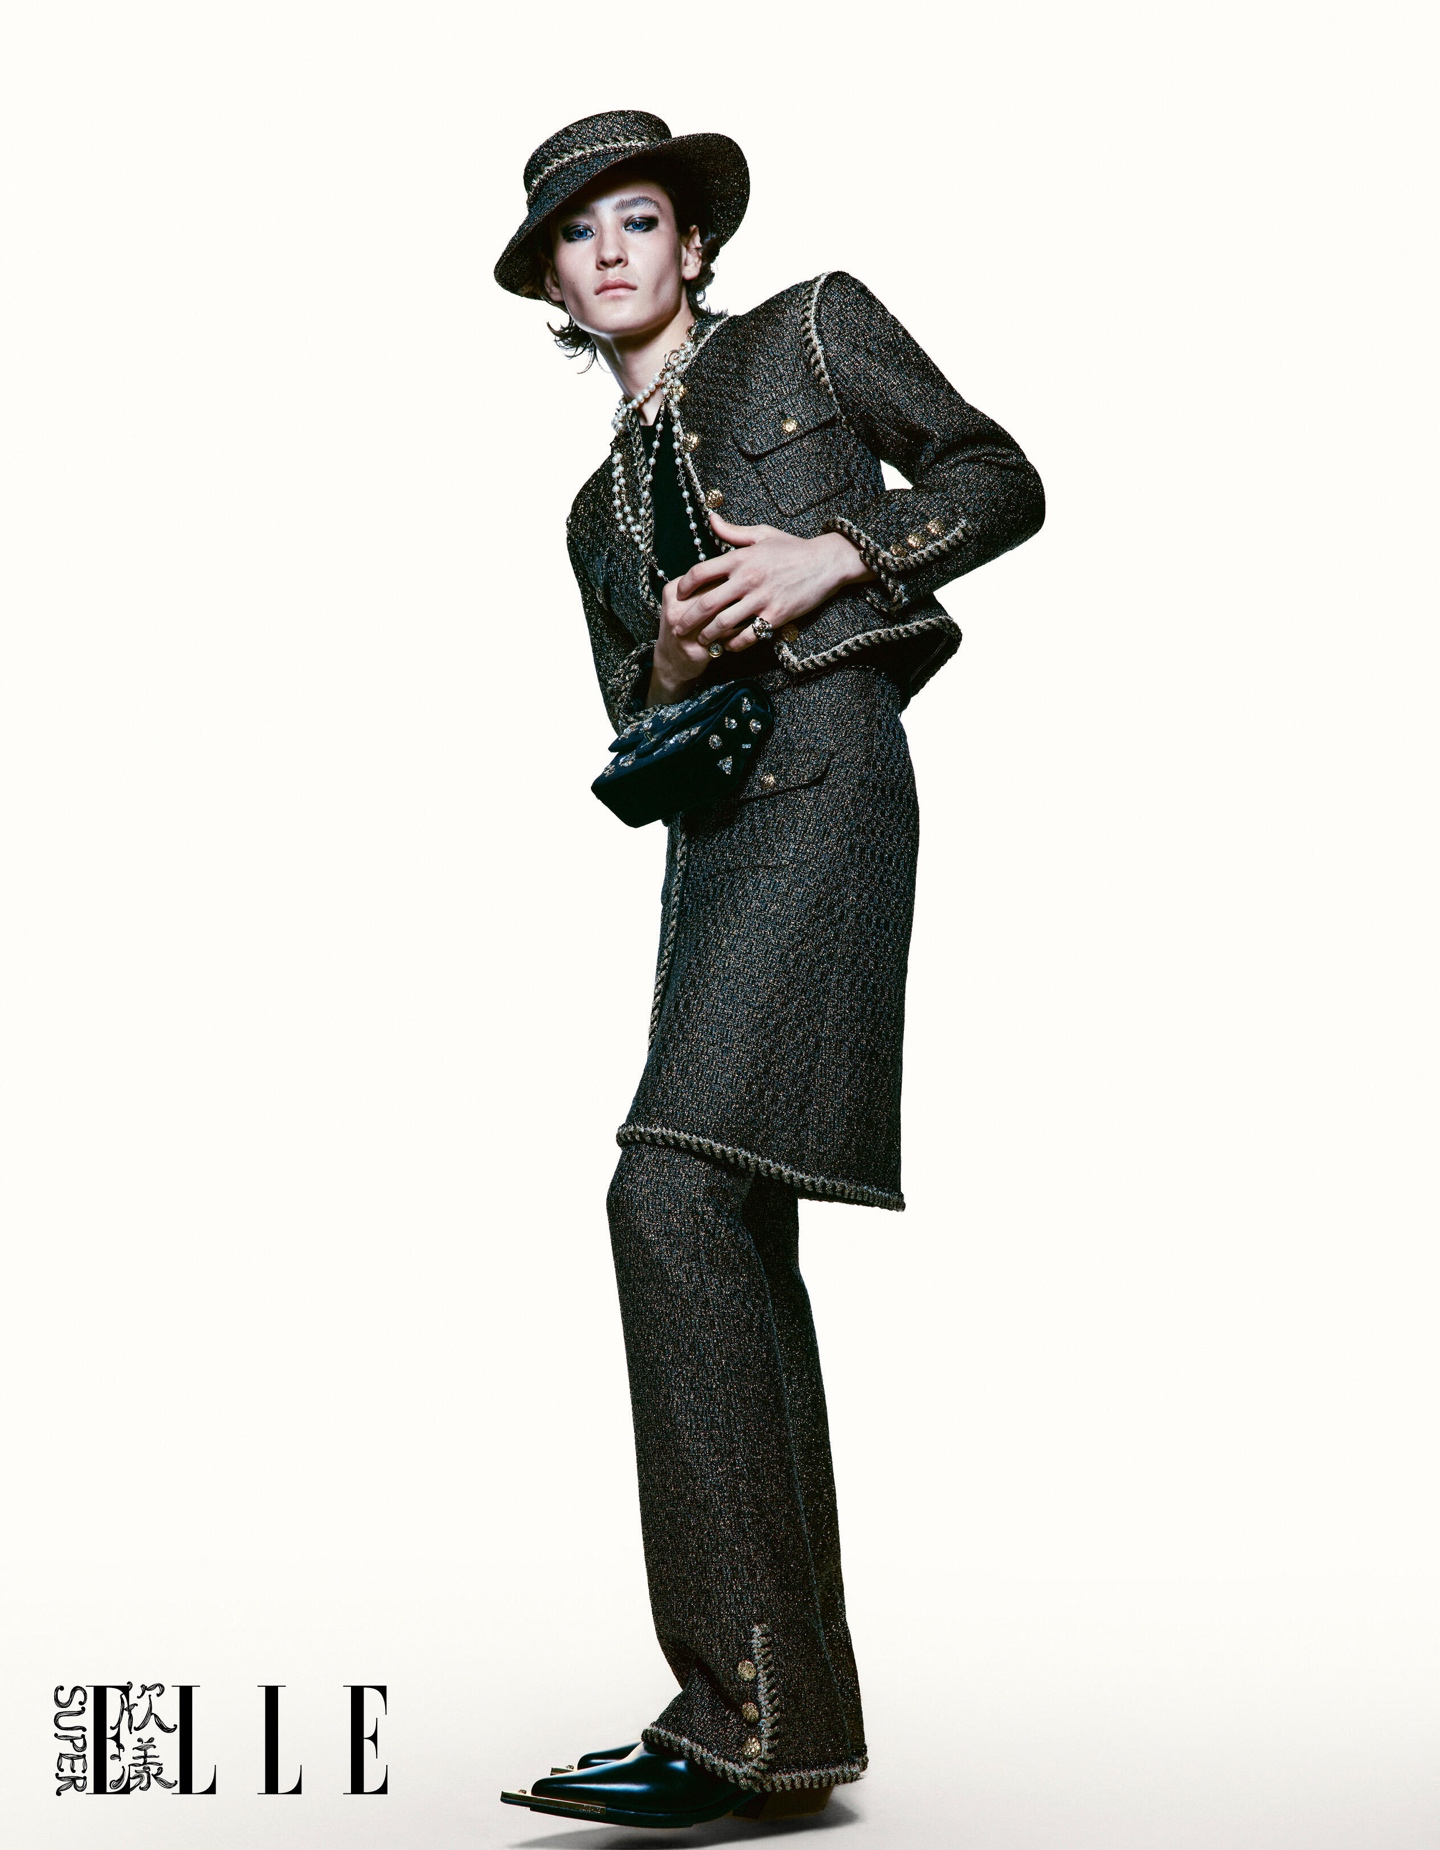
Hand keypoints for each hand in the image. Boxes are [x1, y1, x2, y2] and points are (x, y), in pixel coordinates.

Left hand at [647, 514, 873, 703]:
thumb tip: (710, 519)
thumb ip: (733, 532)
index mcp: (740, 558)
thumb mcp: (762, 535)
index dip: (684, 586)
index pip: (700, 572)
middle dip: (688, 619)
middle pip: (706, 603)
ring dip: (708, 635)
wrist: (826, 563)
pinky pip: (748, 635)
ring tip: (701, 640)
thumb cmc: (793, 548)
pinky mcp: (775, 615)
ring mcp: (761, 599)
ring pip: (724, 623)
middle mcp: (747, 579)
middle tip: (678, 628)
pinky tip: (728, 646)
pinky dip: (734, 643)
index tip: (679, 595)